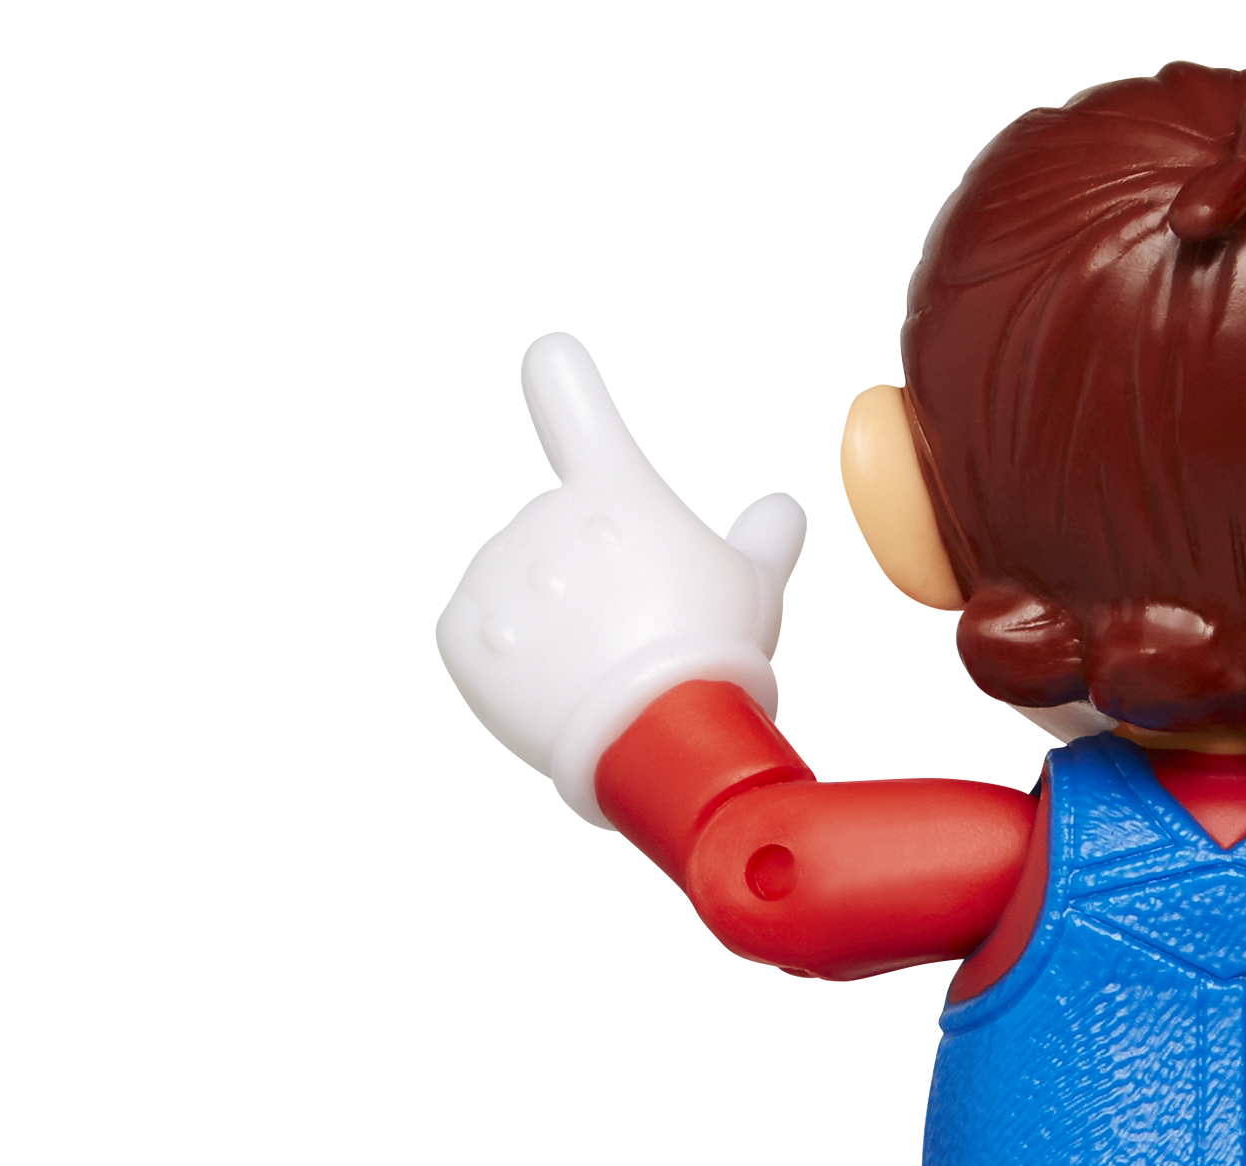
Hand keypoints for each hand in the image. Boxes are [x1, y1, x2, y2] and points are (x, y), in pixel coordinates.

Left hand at [436, 334, 805, 823]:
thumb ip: (765, 541)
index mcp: (614, 494)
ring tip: (597, 676)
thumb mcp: (755, 589)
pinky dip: (506, 663)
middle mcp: (545, 516)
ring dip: (548, 625)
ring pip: (518, 594)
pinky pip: (476, 639)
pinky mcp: (462, 633)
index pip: (578, 415)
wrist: (654, 731)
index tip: (547, 355)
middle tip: (634, 642)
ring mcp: (498, 573)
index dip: (563, 384)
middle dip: (588, 586)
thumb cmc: (711, 656)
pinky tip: (548, 687)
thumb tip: (782, 510)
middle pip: (563, 547)